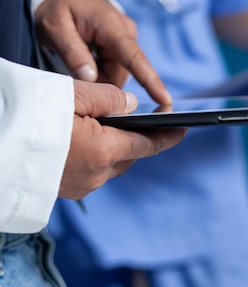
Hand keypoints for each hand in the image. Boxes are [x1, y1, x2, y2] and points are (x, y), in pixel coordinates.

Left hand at [35, 0, 170, 103]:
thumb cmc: (58, 9)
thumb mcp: (55, 28)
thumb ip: (73, 53)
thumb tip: (91, 78)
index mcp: (111, 26)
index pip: (134, 57)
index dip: (150, 80)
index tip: (165, 99)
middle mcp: (125, 32)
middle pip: (120, 73)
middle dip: (99, 81)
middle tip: (73, 71)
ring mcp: (126, 38)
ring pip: (117, 74)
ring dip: (98, 77)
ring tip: (77, 61)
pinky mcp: (123, 46)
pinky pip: (114, 69)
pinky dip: (99, 71)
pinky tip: (86, 60)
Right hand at [59, 80, 185, 199]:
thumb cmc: (27, 118)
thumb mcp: (73, 95)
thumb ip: (109, 97)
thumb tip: (131, 105)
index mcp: (104, 150)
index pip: (148, 144)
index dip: (168, 136)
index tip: (182, 129)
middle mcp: (96, 174)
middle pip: (129, 155)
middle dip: (137, 138)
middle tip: (137, 119)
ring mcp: (79, 186)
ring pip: (109, 165)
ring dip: (112, 149)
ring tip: (103, 127)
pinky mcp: (63, 191)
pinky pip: (90, 173)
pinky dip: (93, 158)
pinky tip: (81, 143)